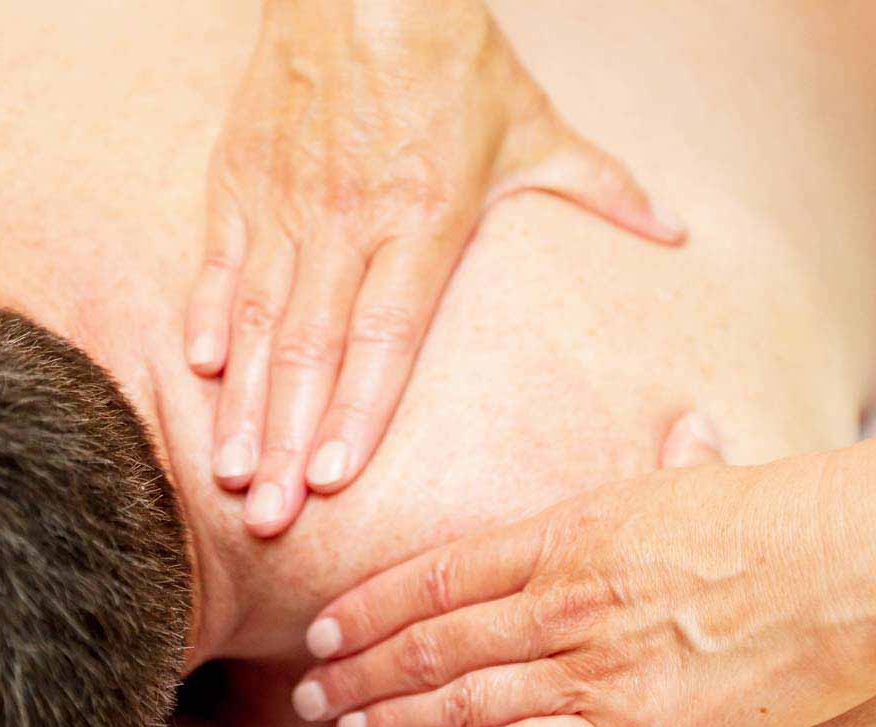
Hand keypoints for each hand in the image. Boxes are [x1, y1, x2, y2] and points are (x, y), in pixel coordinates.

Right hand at [185, 0, 684, 536]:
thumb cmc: (457, 61)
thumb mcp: (537, 126)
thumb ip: (603, 187)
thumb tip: (676, 231)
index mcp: (425, 217)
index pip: (387, 336)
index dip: (359, 413)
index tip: (335, 480)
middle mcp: (350, 220)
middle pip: (314, 348)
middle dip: (288, 440)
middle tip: (270, 516)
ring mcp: (290, 202)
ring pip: (261, 318)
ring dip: (243, 400)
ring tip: (230, 471)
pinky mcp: (243, 178)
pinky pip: (220, 260)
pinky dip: (209, 316)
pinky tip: (200, 374)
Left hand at [290, 435, 875, 726]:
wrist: (846, 564)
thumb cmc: (773, 514)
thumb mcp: (697, 477)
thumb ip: (663, 468)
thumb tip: (679, 436)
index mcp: (569, 532)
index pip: (441, 574)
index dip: (374, 603)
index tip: (327, 622)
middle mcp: (564, 600)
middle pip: (434, 639)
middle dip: (363, 665)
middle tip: (311, 684)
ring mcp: (595, 667)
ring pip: (463, 694)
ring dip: (394, 713)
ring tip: (343, 725)